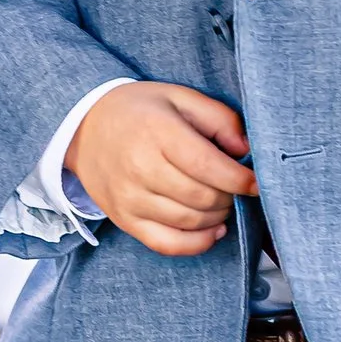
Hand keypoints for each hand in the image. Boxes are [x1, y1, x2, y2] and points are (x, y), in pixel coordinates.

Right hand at [65, 82, 257, 257]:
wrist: (84, 127)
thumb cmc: (139, 111)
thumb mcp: (180, 97)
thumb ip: (219, 118)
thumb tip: (246, 150)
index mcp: (158, 132)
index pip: (208, 166)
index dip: (240, 179)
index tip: (256, 181)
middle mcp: (140, 167)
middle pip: (203, 197)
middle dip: (230, 196)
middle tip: (234, 186)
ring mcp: (130, 198)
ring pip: (190, 221)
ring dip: (217, 216)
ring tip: (221, 201)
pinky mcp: (124, 220)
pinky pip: (167, 244)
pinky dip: (197, 243)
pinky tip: (212, 229)